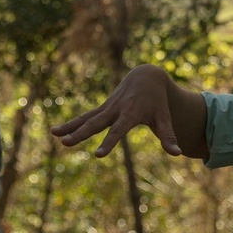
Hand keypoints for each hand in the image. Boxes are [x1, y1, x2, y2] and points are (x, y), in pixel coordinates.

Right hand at [51, 65, 182, 156]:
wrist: (147, 77)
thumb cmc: (157, 101)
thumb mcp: (164, 118)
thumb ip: (169, 136)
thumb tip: (179, 153)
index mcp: (131, 114)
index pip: (118, 131)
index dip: (108, 143)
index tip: (97, 155)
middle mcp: (116, 110)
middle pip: (95, 124)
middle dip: (81, 134)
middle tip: (66, 144)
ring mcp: (107, 108)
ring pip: (86, 118)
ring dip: (70, 127)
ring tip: (54, 135)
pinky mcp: (103, 108)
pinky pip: (85, 117)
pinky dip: (71, 123)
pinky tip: (56, 132)